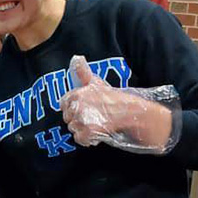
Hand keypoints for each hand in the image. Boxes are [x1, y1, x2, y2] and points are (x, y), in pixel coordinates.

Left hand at [60, 56, 176, 152]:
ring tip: (97, 124)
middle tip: (93, 117)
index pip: (63, 104)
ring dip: (83, 129)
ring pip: (73, 128)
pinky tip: (97, 133)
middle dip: (78, 119)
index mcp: (77, 93)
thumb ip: (84, 73)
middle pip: (67, 118)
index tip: (84, 109)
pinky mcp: (89, 132)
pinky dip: (87, 139)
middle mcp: (77, 106)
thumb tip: (76, 58)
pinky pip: (80, 139)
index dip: (73, 108)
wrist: (134, 113)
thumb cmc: (115, 98)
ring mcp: (82, 120)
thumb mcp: (97, 82)